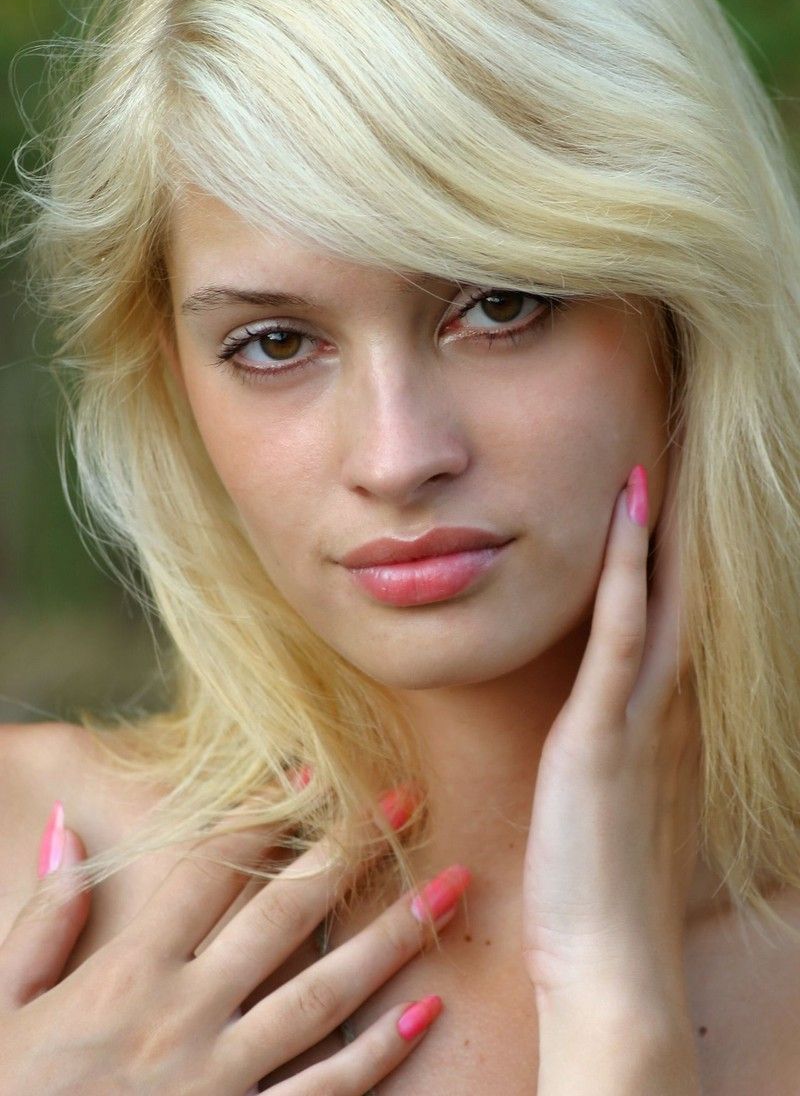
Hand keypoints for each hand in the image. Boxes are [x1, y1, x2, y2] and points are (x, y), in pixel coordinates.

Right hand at [0, 791, 469, 1093]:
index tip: (312, 770)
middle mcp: (185, 1015)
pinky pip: (324, 1091)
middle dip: (351, 850)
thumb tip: (66, 828)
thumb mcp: (3, 1008)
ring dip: (393, 937)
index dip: (265, 812)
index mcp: (128, 973)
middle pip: (285, 913)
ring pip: (325, 994)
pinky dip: (380, 1053)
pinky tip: (428, 1010)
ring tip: (448, 888)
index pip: (211, 869)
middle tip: (409, 801)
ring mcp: (221, 1080)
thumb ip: (41, 922)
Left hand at [522, 445, 700, 1022]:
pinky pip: (620, 634)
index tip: (666, 515)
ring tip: (651, 466)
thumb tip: (604, 740)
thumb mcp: (620, 814)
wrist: (612, 967)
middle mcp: (672, 714)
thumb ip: (621, 766)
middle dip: (678, 536)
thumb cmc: (606, 896)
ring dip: (657, 533)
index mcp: (670, 731)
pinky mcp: (604, 734)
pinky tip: (626, 518)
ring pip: (661, 603)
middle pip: (683, 603)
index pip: (677, 628)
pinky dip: (625, 571)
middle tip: (674, 467)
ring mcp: (644, 720)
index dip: (675, 569)